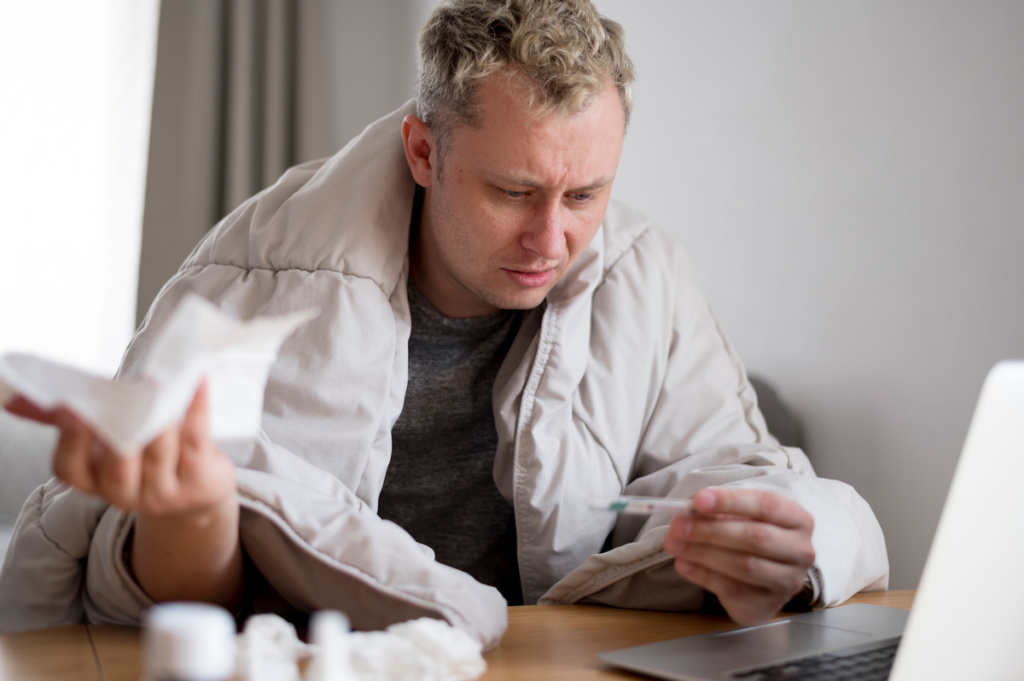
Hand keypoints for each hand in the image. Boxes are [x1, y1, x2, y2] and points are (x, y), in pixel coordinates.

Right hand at [6, 383, 242, 606]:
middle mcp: (125, 492)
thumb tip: (14, 397)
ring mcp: (164, 489)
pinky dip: (196, 408)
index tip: (69, 406)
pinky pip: (196, 439)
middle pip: (118, 468)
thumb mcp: (100, 442)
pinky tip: (197, 381)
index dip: (69, 439)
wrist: (193, 490)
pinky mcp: (198, 476)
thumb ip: (60, 420)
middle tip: (120, 398)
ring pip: (159, 454)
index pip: (70, 469)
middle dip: (117, 434)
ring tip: (158, 384)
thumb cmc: (138, 453)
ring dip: (160, 419)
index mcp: (93, 480)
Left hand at [664, 488, 814, 624]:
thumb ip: (722, 512)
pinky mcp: (767, 604)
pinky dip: (702, 574)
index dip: (730, 501)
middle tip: (678, 525)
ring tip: (674, 543)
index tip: (697, 500)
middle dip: (711, 530)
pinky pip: (731, 588)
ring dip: (702, 552)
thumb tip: (689, 510)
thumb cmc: (753, 534)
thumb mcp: (744, 517)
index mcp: (798, 520)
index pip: (766, 505)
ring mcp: (787, 581)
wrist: (767, 576)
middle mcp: (800, 551)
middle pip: (754, 537)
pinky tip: (683, 563)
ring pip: (744, 565)